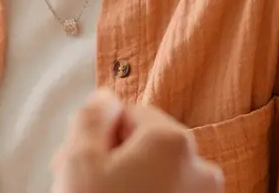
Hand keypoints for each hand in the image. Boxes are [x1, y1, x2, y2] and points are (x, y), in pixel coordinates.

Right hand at [51, 89, 222, 192]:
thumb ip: (93, 116)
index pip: (130, 113)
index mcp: (172, 140)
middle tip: (79, 180)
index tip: (78, 158)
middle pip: (147, 144)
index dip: (100, 133)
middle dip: (113, 157)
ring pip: (159, 174)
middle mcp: (200, 167)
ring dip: (128, 180)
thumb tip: (106, 99)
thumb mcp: (79, 159)